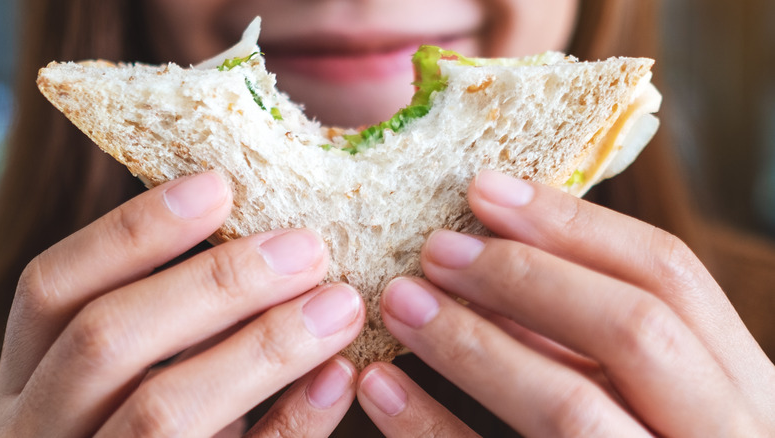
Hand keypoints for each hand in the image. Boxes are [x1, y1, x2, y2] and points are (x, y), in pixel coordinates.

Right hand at [0, 172, 364, 436]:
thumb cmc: (155, 423)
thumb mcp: (140, 370)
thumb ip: (175, 317)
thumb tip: (268, 242)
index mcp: (26, 378)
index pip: (53, 288)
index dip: (131, 231)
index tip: (218, 185)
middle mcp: (41, 429)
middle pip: (106, 340)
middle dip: (214, 284)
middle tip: (306, 248)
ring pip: (162, 412)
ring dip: (265, 348)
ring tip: (340, 305)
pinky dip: (293, 421)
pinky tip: (339, 375)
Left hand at [361, 170, 774, 436]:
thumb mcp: (659, 396)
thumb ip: (603, 340)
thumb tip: (510, 255)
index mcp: (746, 394)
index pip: (668, 277)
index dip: (573, 224)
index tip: (483, 190)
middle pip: (632, 330)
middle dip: (525, 277)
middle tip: (433, 248)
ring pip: (569, 405)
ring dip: (472, 343)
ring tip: (398, 302)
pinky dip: (432, 428)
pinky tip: (380, 387)